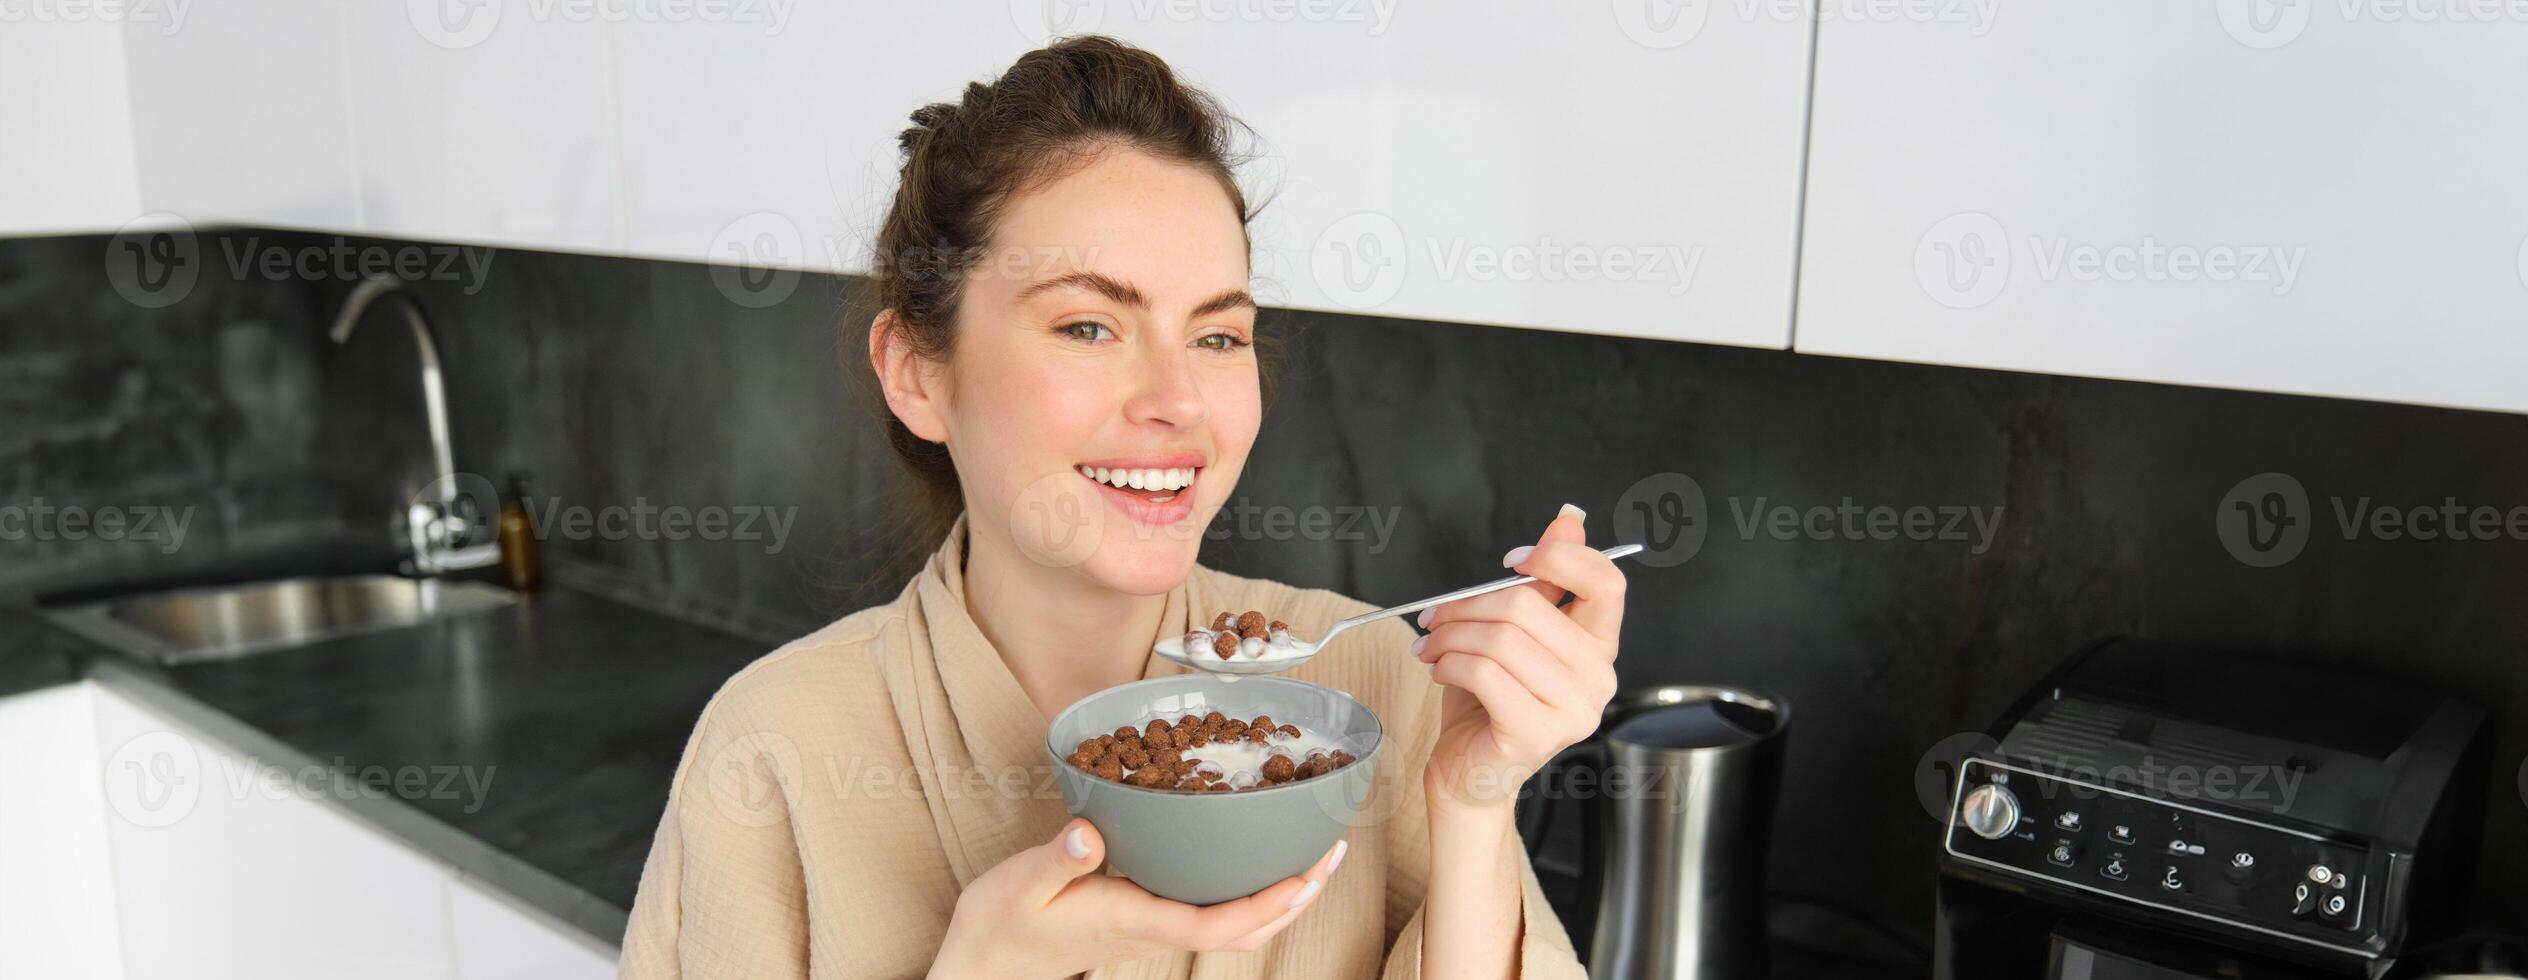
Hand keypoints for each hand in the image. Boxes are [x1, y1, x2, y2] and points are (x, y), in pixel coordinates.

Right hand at [928, 818, 1346, 978]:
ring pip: (1232, 925)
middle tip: (1331, 854)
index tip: (1303, 877)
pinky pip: (1210, 911)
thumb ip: (1057, 859)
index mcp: (1133, 920)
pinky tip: (1252, 857)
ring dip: (1279, 896)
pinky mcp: (1146, 915)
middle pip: (1241, 930)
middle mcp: (1153, 927)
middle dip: (1292, 897)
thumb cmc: (1002, 923)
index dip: (1264, 906)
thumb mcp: (1021, 884)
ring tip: (1312, 856)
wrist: (986, 960)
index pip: (1213, 927)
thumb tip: (1090, 833)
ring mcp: (1153, 925)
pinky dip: (1246, 889)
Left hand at [1412, 503, 1624, 813]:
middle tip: (1434, 615)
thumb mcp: (1515, 631)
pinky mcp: (1537, 733)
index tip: (1513, 560)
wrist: (1471, 771)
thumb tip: (1569, 518)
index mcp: (1600, 646)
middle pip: (1529, 607)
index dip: (1559, 557)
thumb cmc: (1490, 701)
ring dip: (1450, 635)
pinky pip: (1484, 673)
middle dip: (1467, 604)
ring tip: (1430, 645)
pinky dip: (1449, 663)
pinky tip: (1439, 669)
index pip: (1606, 583)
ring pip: (1501, 639)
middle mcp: (1599, 678)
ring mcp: (1573, 710)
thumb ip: (1544, 580)